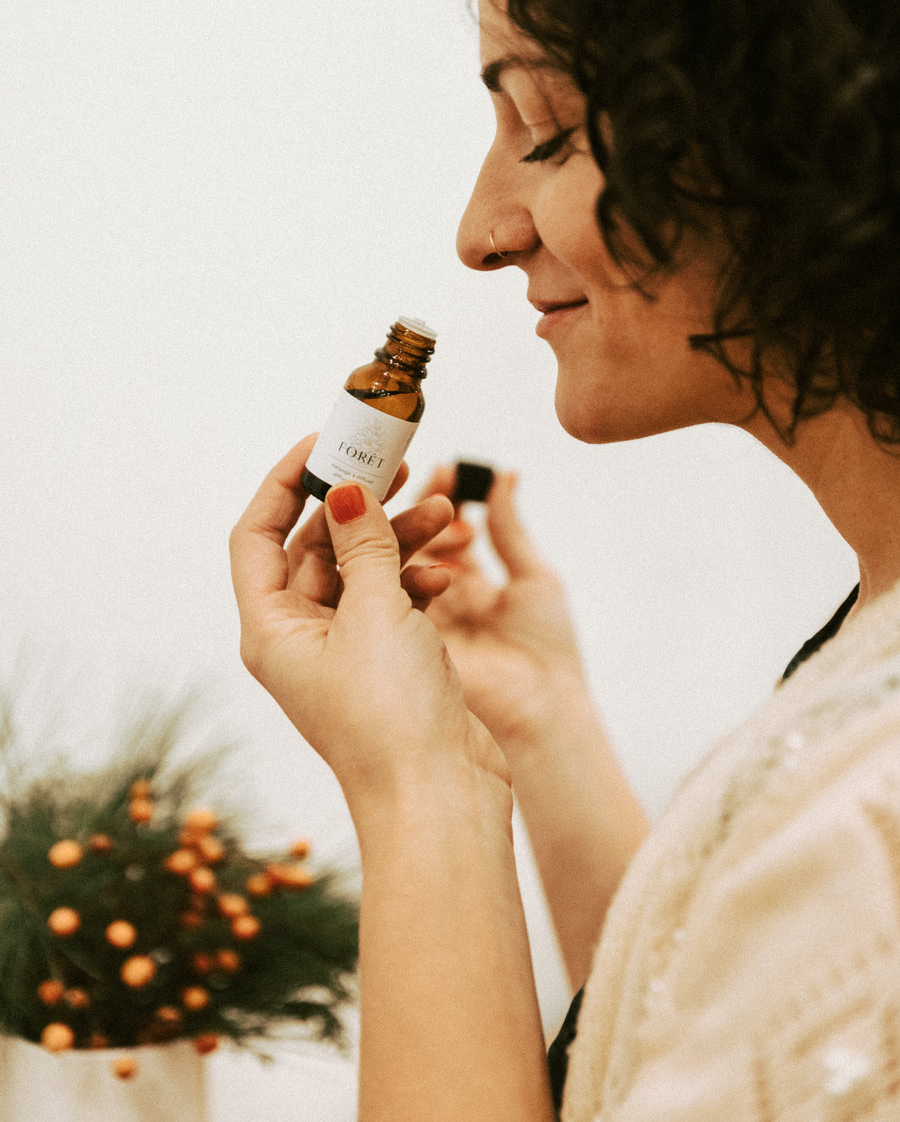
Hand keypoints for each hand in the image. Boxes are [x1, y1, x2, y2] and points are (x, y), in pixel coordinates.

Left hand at [229, 438, 509, 817]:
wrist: (441, 799)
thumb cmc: (393, 719)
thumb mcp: (375, 612)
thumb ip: (361, 542)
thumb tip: (341, 488)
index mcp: (272, 629)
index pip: (257, 535)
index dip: (284, 483)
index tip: (322, 442)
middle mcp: (300, 638)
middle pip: (315, 547)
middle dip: (356, 505)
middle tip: (393, 464)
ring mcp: (345, 651)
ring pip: (362, 570)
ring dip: (398, 538)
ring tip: (441, 515)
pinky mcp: (387, 662)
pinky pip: (393, 600)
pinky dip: (417, 579)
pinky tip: (445, 574)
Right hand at [412, 466, 587, 749]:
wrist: (540, 713)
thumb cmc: (545, 653)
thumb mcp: (534, 577)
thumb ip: (508, 526)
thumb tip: (505, 475)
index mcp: (470, 587)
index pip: (444, 530)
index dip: (441, 497)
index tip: (442, 467)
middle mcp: (437, 601)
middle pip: (414, 541)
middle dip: (419, 505)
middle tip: (421, 474)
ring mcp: (415, 621)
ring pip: (398, 561)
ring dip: (413, 529)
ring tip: (435, 507)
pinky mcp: (398, 640)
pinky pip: (389, 592)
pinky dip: (402, 564)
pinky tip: (421, 547)